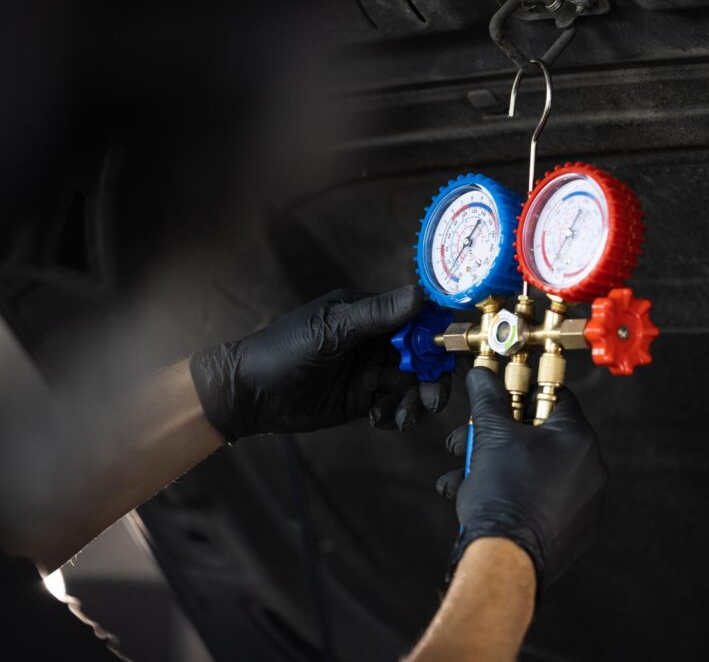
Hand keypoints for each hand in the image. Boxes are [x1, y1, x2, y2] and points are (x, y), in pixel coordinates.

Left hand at [189, 285, 449, 440]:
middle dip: (433, 378)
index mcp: (370, 313)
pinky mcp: (365, 398)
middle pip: (424, 356)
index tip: (451, 353)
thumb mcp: (330, 330)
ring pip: (413, 384)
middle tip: (432, 401)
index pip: (418, 317)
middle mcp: (377, 340)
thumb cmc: (283, 351)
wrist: (249, 395)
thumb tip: (420, 295)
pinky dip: (396, 414)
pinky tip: (380, 421)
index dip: (438, 334)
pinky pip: (395, 405)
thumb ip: (376, 315)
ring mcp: (372, 370)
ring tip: (403, 419)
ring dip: (416, 402)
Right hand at [436, 368, 607, 589]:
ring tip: (460, 478)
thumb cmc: (502, 494)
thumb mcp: (490, 436)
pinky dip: (515, 496)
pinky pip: (544, 502)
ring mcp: (587, 503)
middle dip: (496, 437)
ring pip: (536, 472)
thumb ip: (488, 399)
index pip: (553, 398)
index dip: (520, 394)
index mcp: (578, 438)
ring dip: (496, 468)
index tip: (498, 400)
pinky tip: (478, 500)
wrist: (506, 560)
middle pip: (540, 437)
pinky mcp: (576, 532)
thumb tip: (481, 374)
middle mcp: (591, 468)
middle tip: (465, 442)